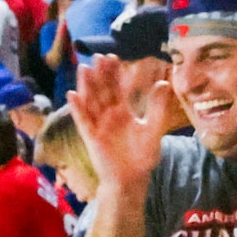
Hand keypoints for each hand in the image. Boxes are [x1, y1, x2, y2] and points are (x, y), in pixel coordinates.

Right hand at [67, 55, 182, 189]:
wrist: (132, 179)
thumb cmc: (143, 156)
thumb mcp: (154, 129)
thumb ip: (157, 107)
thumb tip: (164, 83)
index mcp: (123, 112)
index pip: (118, 88)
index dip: (115, 73)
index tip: (113, 57)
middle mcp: (109, 115)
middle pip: (102, 90)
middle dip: (100, 74)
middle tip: (98, 56)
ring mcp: (98, 125)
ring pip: (90, 101)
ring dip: (86, 86)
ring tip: (84, 68)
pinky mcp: (90, 136)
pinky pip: (82, 120)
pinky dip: (77, 108)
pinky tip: (72, 95)